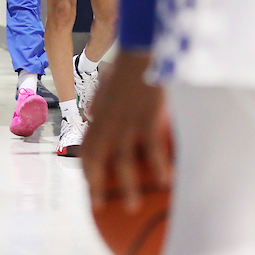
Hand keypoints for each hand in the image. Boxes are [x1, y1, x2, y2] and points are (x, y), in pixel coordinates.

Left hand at [81, 50, 172, 211]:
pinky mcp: (146, 118)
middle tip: (100, 208)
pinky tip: (166, 183)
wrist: (142, 46)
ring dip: (125, 187)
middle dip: (96, 186)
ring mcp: (126, 121)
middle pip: (97, 160)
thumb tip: (92, 113)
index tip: (90, 188)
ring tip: (131, 207)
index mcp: (100, 115)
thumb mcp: (107, 82)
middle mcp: (108, 122)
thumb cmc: (128, 64)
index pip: (88, 148)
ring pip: (121, 161)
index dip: (87, 170)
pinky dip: (156, 167)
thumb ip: (99, 100)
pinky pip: (151, 149)